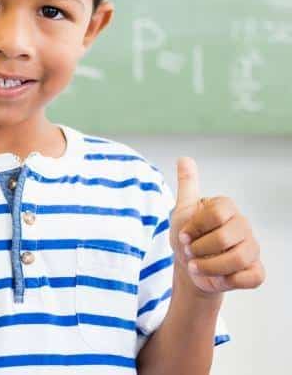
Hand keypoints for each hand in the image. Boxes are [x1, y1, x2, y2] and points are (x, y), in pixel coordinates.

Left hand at [170, 157, 264, 295]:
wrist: (190, 268)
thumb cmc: (187, 237)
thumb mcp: (182, 211)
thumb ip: (188, 186)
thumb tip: (184, 158)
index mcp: (226, 208)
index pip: (216, 213)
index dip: (196, 227)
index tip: (184, 235)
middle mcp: (243, 226)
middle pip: (225, 237)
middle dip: (200, 249)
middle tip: (190, 252)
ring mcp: (252, 248)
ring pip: (238, 259)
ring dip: (210, 266)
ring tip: (196, 266)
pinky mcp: (255, 270)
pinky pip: (250, 277)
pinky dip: (227, 280)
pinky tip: (216, 277)